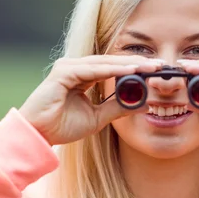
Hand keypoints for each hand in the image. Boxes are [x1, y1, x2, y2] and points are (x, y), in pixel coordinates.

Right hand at [19, 55, 163, 144]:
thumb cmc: (62, 126)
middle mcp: (75, 68)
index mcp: (82, 76)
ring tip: (150, 67)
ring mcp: (68, 67)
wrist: (38, 135)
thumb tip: (143, 103)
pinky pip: (93, 70)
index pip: (113, 68)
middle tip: (160, 65)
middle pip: (111, 61)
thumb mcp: (97, 118)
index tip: (157, 72)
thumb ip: (117, 108)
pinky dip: (113, 70)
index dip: (135, 68)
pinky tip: (131, 70)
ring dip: (128, 64)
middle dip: (137, 63)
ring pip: (104, 63)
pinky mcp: (63, 72)